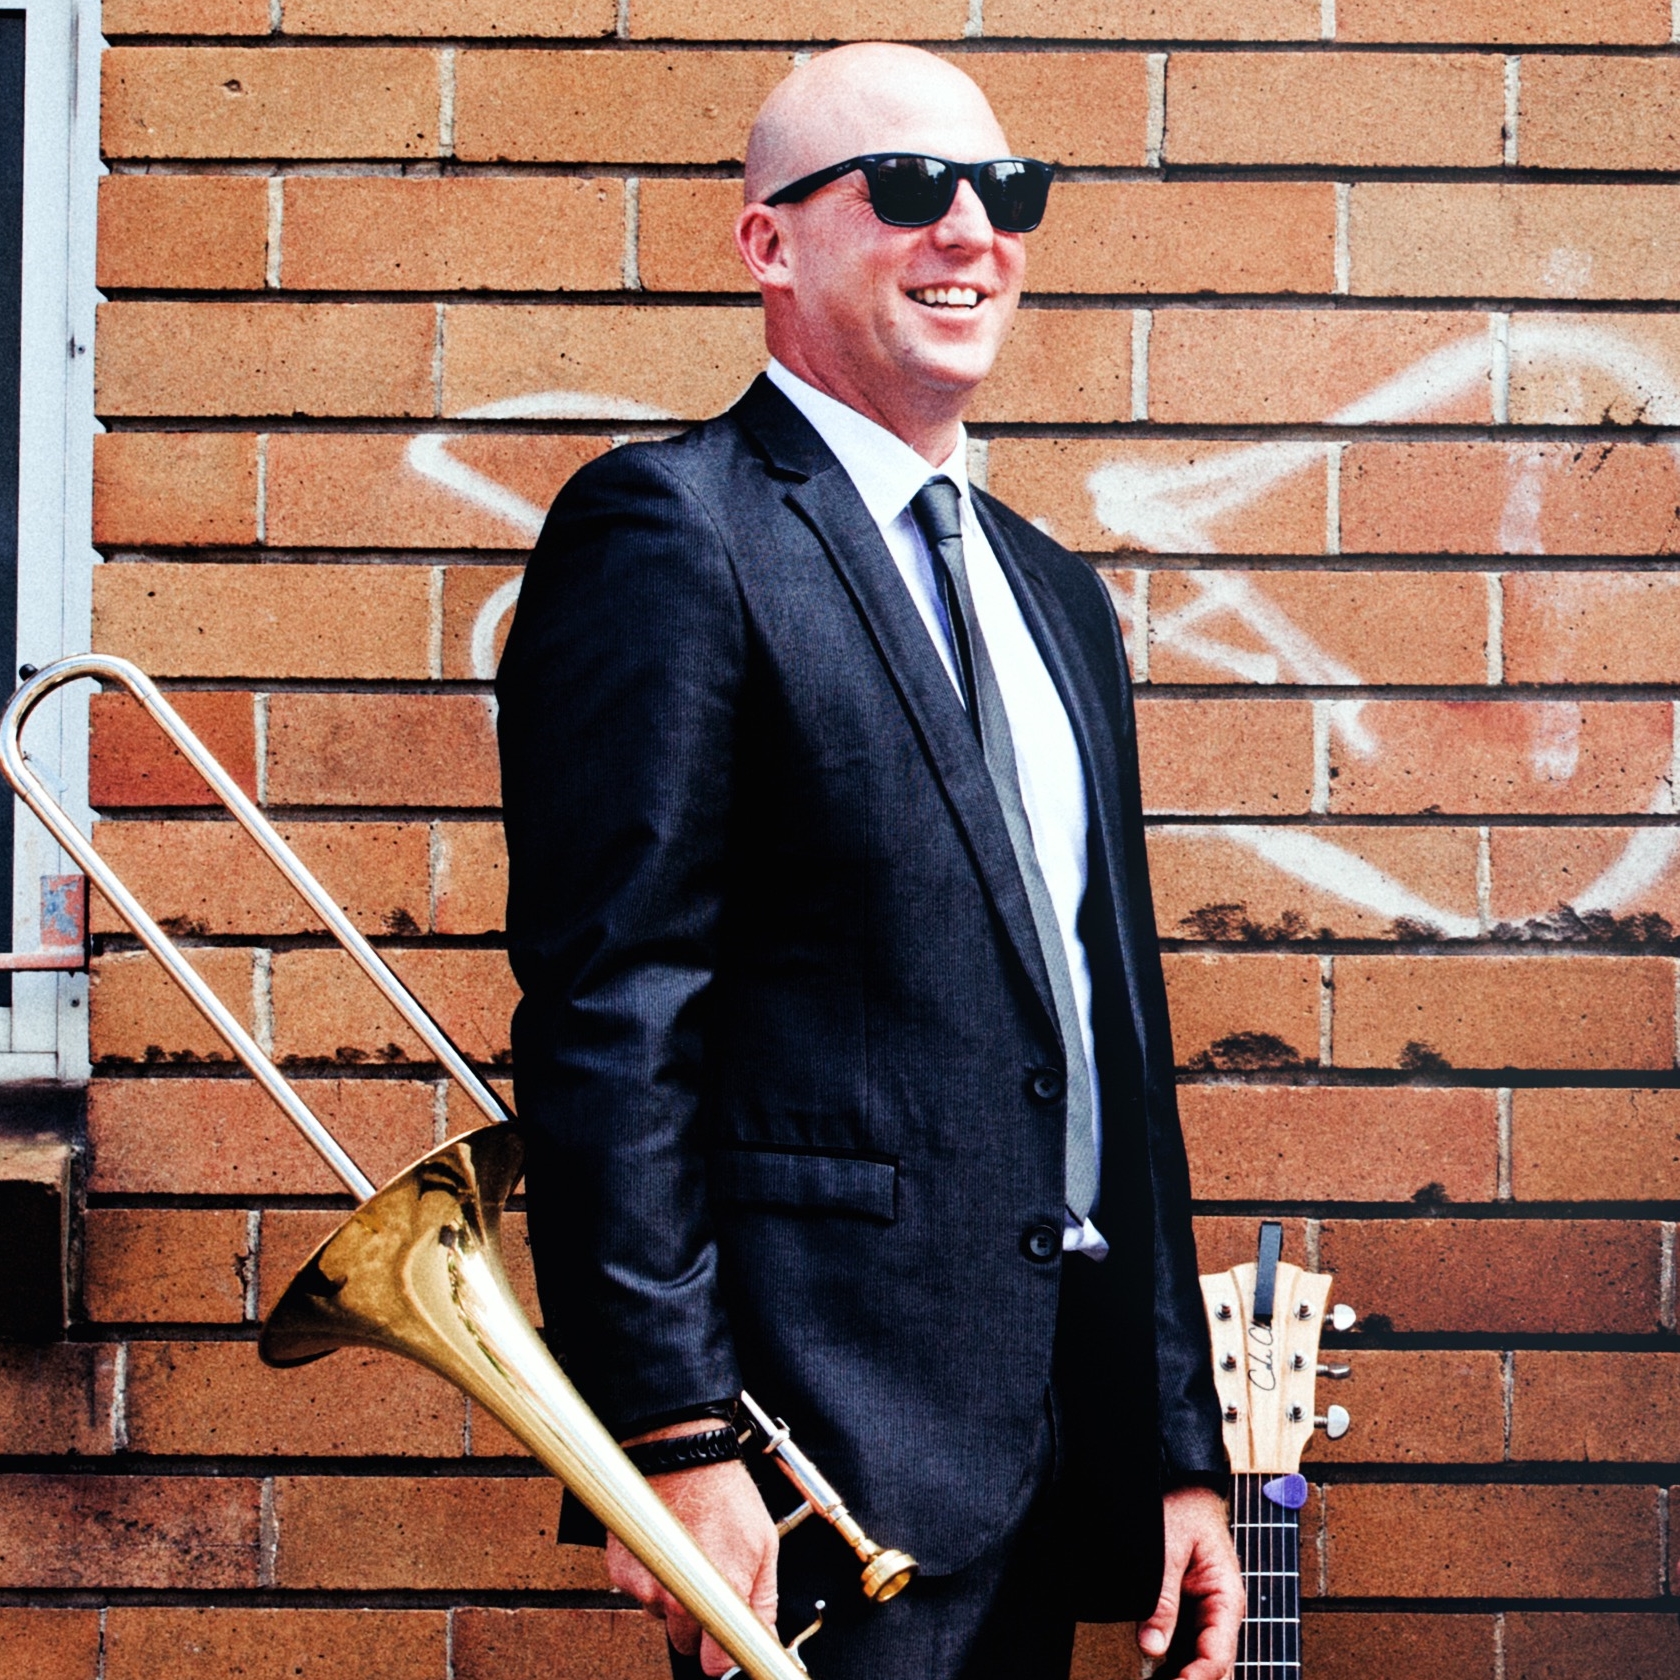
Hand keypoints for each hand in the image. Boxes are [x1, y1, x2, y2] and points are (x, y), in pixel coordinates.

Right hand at [607, 1453, 778, 1677]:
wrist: (680, 1453)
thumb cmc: (723, 1490)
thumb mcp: (764, 1542)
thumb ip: (763, 1599)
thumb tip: (765, 1635)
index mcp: (719, 1593)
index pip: (715, 1664)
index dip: (721, 1657)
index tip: (724, 1649)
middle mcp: (679, 1597)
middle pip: (686, 1641)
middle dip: (698, 1623)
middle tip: (709, 1583)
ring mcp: (647, 1586)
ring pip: (661, 1614)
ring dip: (672, 1595)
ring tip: (688, 1552)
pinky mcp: (623, 1572)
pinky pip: (639, 1590)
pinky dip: (651, 1575)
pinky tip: (667, 1544)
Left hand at [1137, 1486, 1242, 1679]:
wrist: (1183, 1488)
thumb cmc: (1183, 1510)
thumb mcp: (1170, 1548)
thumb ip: (1162, 1597)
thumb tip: (1151, 1647)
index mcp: (1226, 1599)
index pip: (1217, 1654)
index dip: (1197, 1678)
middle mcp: (1220, 1614)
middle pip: (1214, 1666)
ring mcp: (1205, 1616)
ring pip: (1201, 1662)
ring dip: (1183, 1675)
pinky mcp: (1189, 1614)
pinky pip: (1186, 1648)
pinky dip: (1174, 1665)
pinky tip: (1158, 1676)